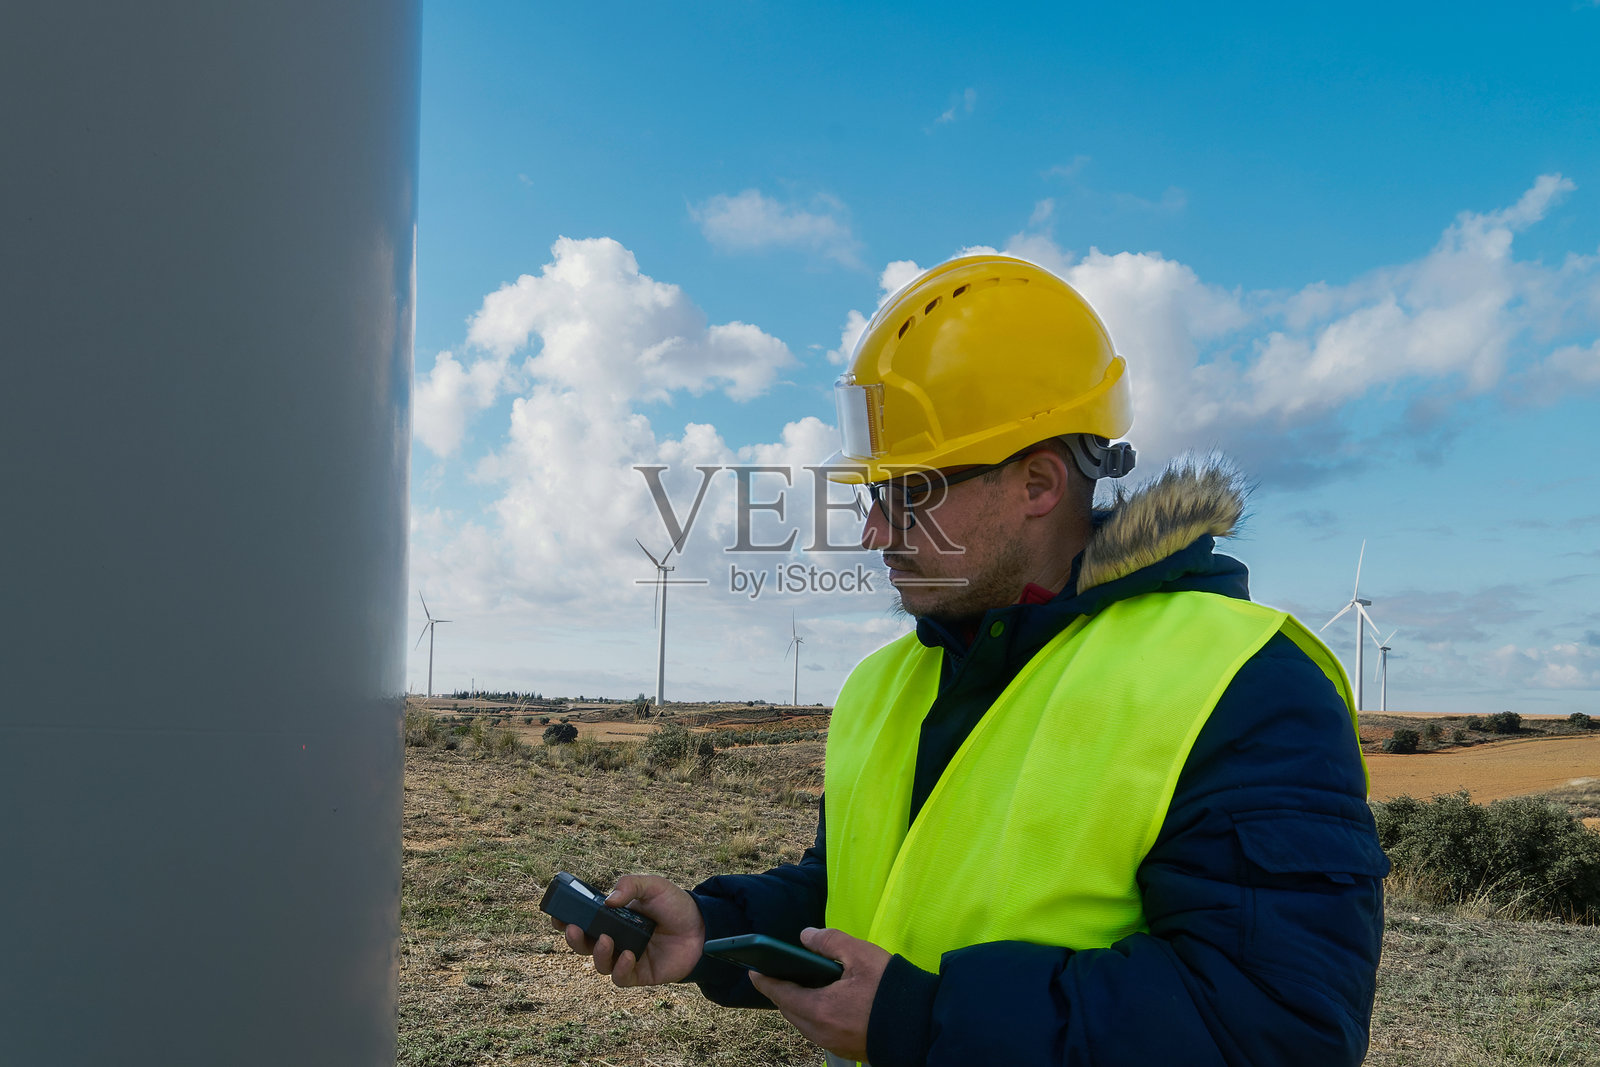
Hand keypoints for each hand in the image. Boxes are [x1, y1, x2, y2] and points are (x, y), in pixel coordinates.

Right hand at [550, 874, 705, 986]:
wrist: (704, 927)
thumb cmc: (676, 905)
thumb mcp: (653, 885)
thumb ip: (630, 885)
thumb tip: (607, 900)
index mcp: (613, 917)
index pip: (584, 921)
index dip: (566, 920)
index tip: (557, 915)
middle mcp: (616, 938)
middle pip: (584, 945)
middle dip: (574, 939)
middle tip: (573, 929)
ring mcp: (627, 957)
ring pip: (599, 964)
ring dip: (597, 953)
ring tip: (607, 940)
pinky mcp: (640, 974)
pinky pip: (621, 978)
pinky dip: (620, 968)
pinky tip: (627, 955)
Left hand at [748, 927, 888, 1062]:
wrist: (922, 1024)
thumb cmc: (891, 989)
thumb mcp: (860, 954)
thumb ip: (829, 941)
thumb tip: (806, 936)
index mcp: (819, 1009)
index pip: (781, 994)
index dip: (765, 981)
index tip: (753, 971)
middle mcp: (822, 1032)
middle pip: (790, 1012)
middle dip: (781, 993)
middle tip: (777, 975)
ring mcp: (834, 1044)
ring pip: (805, 1024)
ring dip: (798, 1006)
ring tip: (800, 987)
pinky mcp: (847, 1049)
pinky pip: (820, 1032)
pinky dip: (814, 1016)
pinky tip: (825, 1003)